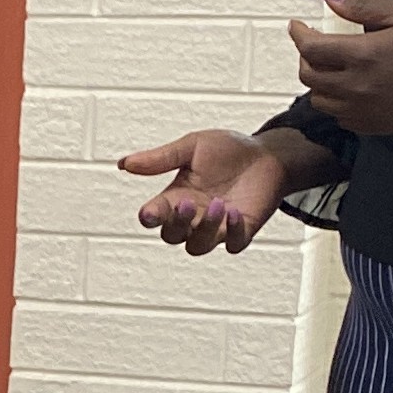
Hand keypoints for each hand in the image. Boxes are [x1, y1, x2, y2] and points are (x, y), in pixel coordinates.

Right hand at [118, 130, 290, 254]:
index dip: (149, 217)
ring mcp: (217, 226)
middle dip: (177, 224)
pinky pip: (232, 244)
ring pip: (197, 246)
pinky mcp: (242, 231)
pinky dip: (232, 232)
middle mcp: (194, 215)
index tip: (149, 213)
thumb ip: (160, 159)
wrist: (268, 154)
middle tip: (188, 203)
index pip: (155, 214)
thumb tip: (124, 164)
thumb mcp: (192, 147)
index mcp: (177, 195)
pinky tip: (235, 212)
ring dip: (204, 229)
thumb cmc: (228, 150)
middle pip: (172, 236)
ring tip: (217, 204)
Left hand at [289, 0, 392, 136]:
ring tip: (330, 67)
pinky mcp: (381, 126)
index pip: (310, 48)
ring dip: (319, 83)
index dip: (298, 34)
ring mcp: (369, 111)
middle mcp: (358, 88)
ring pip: (323, 102)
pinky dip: (337, 104)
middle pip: (310, 77)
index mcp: (362, 56)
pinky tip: (350, 90)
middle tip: (314, 44)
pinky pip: (344, 119)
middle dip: (305, 58)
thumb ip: (360, 7)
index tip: (298, 25)